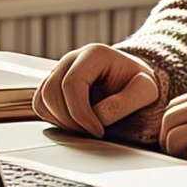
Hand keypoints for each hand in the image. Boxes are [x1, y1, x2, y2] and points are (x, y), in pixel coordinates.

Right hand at [32, 44, 158, 137]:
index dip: (80, 113)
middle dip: (68, 119)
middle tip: (90, 132)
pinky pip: (41, 105)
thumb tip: (98, 116)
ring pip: (43, 99)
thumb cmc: (139, 83)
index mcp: (94, 54)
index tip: (98, 131)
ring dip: (60, 121)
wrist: (134, 81)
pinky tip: (75, 124)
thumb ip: (125, 102)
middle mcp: (72, 58)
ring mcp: (60, 70)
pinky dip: (54, 119)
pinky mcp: (54, 84)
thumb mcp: (145, 91)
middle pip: (51, 91)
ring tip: (85, 128)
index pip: (71, 84)